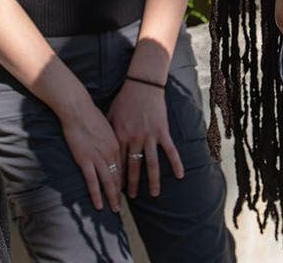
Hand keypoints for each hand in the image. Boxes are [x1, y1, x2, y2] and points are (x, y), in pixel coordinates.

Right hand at [59, 101, 123, 211]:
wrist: (78, 108)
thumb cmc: (89, 114)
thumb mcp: (106, 125)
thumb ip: (109, 137)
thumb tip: (109, 142)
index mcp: (117, 143)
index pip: (122, 166)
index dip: (123, 179)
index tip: (125, 189)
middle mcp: (111, 152)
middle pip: (118, 176)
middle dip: (121, 192)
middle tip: (123, 204)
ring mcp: (98, 157)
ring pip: (108, 182)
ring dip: (112, 197)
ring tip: (115, 209)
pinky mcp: (85, 160)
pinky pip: (92, 182)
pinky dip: (96, 195)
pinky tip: (99, 205)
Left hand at [107, 78, 183, 198]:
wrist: (142, 85)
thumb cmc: (124, 98)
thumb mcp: (110, 115)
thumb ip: (108, 132)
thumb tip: (102, 146)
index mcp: (119, 136)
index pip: (117, 162)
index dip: (116, 176)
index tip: (115, 188)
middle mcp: (134, 139)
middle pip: (133, 167)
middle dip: (131, 184)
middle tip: (129, 198)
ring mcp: (149, 136)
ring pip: (151, 163)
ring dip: (153, 181)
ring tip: (154, 195)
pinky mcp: (162, 131)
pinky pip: (170, 150)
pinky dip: (176, 163)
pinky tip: (180, 176)